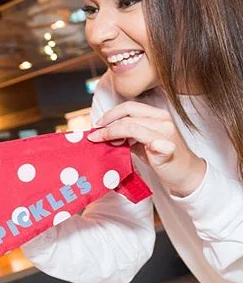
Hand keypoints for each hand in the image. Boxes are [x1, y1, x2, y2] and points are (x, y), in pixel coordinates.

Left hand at [87, 101, 205, 197]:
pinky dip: (134, 142)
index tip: (98, 124)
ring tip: (100, 140)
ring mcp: (166, 133)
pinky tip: (123, 147)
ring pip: (132, 126)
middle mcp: (163, 120)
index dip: (110, 114)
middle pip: (128, 114)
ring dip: (111, 133)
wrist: (187, 175)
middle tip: (95, 134)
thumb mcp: (142, 142)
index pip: (129, 107)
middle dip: (107, 123)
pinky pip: (152, 142)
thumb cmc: (163, 158)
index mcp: (157, 115)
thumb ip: (128, 135)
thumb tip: (105, 133)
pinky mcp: (168, 148)